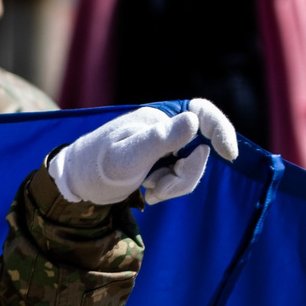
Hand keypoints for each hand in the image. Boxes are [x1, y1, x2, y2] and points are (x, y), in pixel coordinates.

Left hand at [49, 100, 238, 205]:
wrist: (78, 184)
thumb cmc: (97, 165)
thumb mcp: (129, 155)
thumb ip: (161, 139)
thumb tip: (193, 121)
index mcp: (159, 116)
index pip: (202, 112)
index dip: (221, 130)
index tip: (228, 156)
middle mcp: (166, 127)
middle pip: (201, 148)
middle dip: (186, 174)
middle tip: (158, 187)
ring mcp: (166, 146)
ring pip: (193, 167)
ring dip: (176, 185)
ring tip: (149, 190)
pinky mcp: (163, 163)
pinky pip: (182, 178)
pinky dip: (170, 189)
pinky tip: (149, 193)